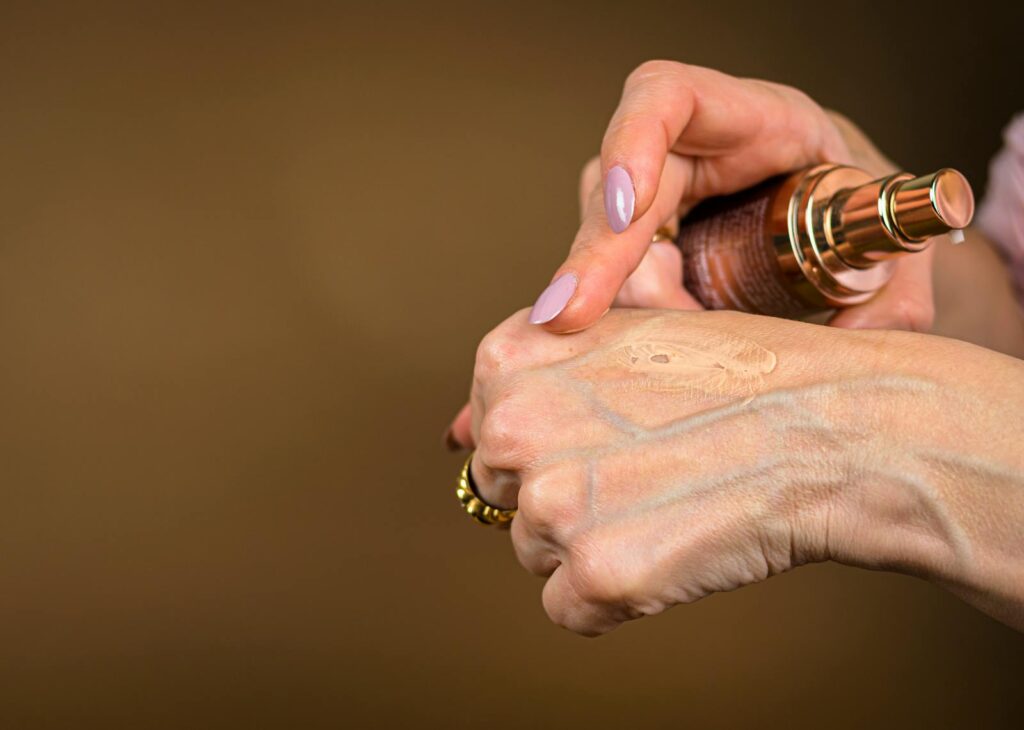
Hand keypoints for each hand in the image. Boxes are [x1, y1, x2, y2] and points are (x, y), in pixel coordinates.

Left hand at [453, 308, 1023, 634]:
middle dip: (562, 491)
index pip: (487, 422)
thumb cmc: (740, 374)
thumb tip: (460, 438)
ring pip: (535, 552)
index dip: (548, 435)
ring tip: (668, 502)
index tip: (604, 432)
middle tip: (644, 469)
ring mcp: (554, 506)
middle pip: (504, 492)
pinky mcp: (597, 577)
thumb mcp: (624, 335)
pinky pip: (569, 609)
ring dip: (591, 543)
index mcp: (513, 360)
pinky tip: (671, 549)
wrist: (833, 426)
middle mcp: (516, 429)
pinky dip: (614, 597)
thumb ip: (539, 376)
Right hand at [529, 61, 936, 333]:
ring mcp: (650, 203)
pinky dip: (627, 324)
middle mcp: (682, 155)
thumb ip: (896, 284)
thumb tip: (867, 338)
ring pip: (603, 247)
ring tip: (661, 356)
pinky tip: (641, 355)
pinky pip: (616, 284)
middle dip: (592, 257)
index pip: (667, 98)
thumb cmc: (861, 204)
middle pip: (611, 189)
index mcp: (746, 118)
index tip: (629, 208)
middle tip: (570, 316)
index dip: (634, 142)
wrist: (845, 222)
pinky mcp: (639, 251)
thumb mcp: (889, 232)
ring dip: (620, 305)